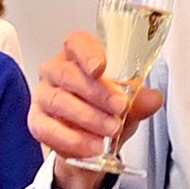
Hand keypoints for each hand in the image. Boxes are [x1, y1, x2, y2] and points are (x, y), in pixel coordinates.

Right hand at [29, 31, 162, 188]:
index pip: (76, 43)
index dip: (87, 53)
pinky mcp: (37, 121)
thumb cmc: (107, 111)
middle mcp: (56, 71)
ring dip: (88, 117)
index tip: (101, 68)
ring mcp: (43, 95)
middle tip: (120, 107)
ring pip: (58, 101)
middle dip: (96, 92)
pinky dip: (72, 139)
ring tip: (111, 130)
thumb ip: (140, 100)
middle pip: (68, 73)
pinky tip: (92, 145)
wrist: (93, 145)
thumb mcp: (130, 105)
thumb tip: (152, 98)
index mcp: (78, 56)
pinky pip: (47, 128)